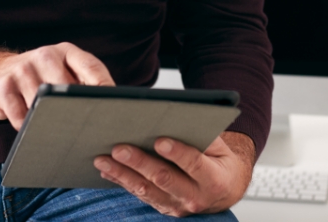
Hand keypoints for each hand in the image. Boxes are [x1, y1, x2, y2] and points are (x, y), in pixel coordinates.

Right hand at [0, 42, 113, 126]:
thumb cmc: (39, 79)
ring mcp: (22, 69)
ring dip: (49, 122)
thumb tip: (111, 111)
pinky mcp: (3, 86)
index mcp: (66, 52)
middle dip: (76, 110)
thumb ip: (83, 83)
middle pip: (67, 88)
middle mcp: (45, 55)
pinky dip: (27, 127)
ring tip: (54, 131)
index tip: (114, 109)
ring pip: (43, 105)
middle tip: (84, 131)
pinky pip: (21, 117)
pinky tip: (29, 127)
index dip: (105, 88)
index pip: (92, 67)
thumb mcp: (61, 72)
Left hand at [93, 131, 255, 216]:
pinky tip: (107, 171)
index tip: (159, 140)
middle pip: (163, 179)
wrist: (225, 190)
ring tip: (102, 160)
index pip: (194, 165)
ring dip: (122, 174)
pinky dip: (121, 182)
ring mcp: (177, 206)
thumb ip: (201, 136)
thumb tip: (175, 119)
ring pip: (146, 190)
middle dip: (139, 162)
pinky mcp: (163, 208)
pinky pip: (140, 195)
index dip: (178, 153)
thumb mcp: (219, 147)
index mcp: (214, 180)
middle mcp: (195, 197)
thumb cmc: (219, 160)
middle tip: (119, 148)